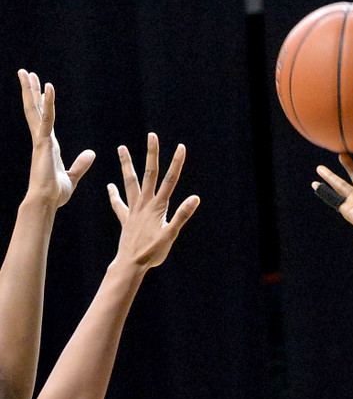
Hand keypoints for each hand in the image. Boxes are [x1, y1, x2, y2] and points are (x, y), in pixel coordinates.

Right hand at [19, 69, 94, 206]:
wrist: (46, 202)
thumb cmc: (55, 194)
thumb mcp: (72, 177)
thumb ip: (81, 164)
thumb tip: (91, 153)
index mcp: (48, 147)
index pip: (44, 121)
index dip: (43, 105)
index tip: (41, 91)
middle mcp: (42, 140)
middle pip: (35, 110)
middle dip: (30, 91)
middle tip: (24, 72)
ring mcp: (40, 140)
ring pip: (35, 110)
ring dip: (30, 90)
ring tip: (25, 72)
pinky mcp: (44, 143)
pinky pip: (47, 119)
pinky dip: (48, 102)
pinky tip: (47, 87)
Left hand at [108, 133, 199, 269]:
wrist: (131, 263)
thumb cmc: (152, 252)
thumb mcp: (171, 235)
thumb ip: (182, 215)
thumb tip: (195, 198)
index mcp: (158, 207)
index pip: (170, 180)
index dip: (176, 163)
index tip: (181, 147)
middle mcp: (145, 204)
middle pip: (149, 174)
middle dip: (152, 154)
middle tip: (152, 135)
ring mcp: (133, 210)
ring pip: (131, 182)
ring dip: (127, 164)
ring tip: (121, 148)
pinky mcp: (126, 219)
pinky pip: (119, 204)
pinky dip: (114, 195)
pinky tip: (111, 186)